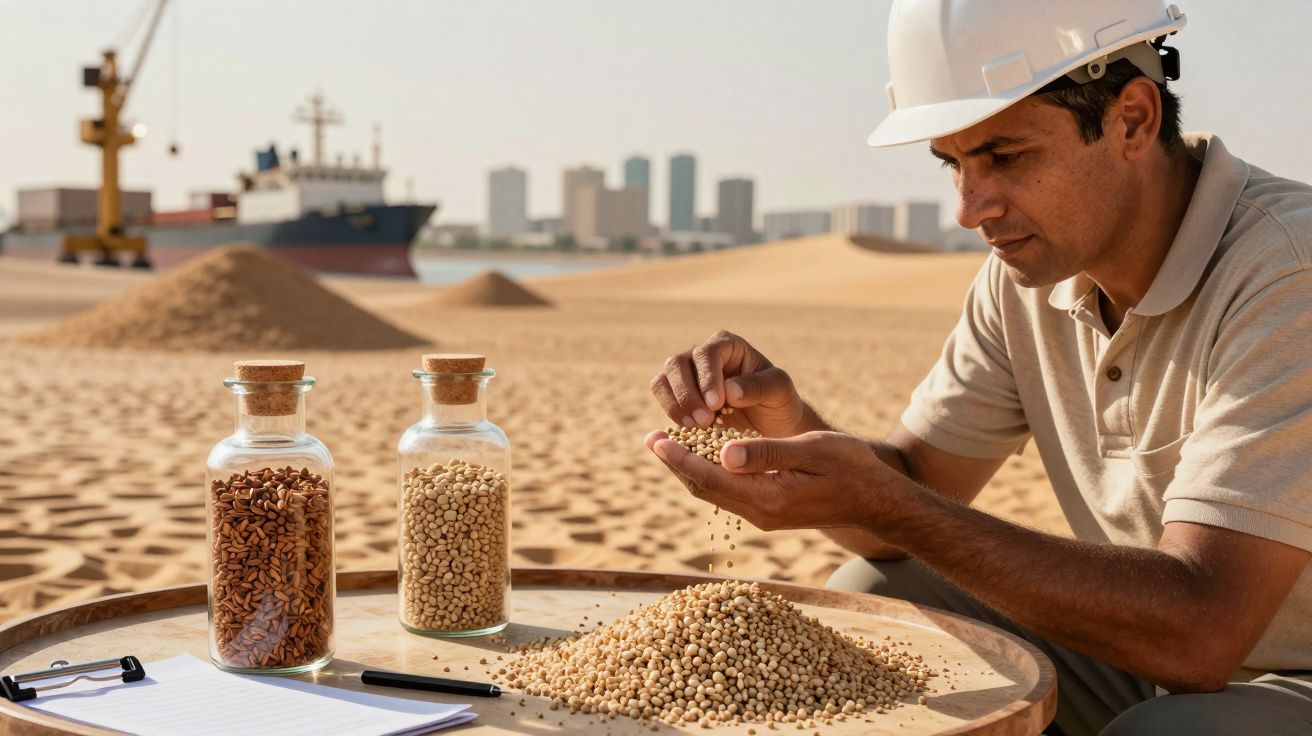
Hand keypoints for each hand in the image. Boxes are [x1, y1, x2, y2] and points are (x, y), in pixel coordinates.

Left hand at [644, 429, 900, 531]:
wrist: (877, 501)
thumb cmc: (851, 467)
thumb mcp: (811, 451)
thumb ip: (767, 452)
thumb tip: (724, 454)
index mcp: (768, 498)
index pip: (711, 478)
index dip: (679, 458)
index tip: (655, 438)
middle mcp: (761, 513)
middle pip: (705, 489)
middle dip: (675, 463)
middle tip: (650, 437)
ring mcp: (764, 516)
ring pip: (715, 492)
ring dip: (689, 469)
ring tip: (667, 445)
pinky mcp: (770, 512)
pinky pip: (729, 494)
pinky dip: (710, 474)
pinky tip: (703, 457)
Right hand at [650, 330, 807, 437]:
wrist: (772, 425)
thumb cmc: (779, 402)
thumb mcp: (780, 391)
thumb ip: (758, 386)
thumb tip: (729, 390)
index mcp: (727, 345)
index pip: (707, 353)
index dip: (707, 377)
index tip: (716, 404)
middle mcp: (702, 355)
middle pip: (677, 364)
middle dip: (687, 394)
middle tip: (704, 421)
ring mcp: (686, 375)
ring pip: (662, 380)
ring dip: (674, 404)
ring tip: (695, 427)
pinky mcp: (677, 396)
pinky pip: (661, 399)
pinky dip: (670, 414)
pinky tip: (688, 430)